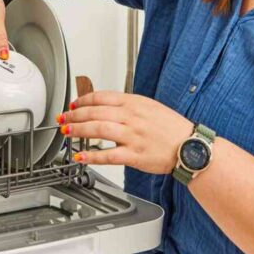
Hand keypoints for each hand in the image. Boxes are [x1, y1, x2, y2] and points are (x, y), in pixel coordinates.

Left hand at [57, 91, 193, 174]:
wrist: (190, 146)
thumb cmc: (172, 128)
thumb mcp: (150, 107)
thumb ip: (128, 106)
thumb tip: (106, 106)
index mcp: (134, 103)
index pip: (102, 97)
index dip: (83, 100)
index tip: (73, 105)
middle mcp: (132, 117)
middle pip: (95, 112)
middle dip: (74, 115)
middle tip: (63, 119)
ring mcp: (133, 136)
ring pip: (98, 129)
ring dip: (78, 130)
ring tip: (67, 132)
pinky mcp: (134, 155)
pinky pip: (108, 155)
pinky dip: (91, 156)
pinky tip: (81, 157)